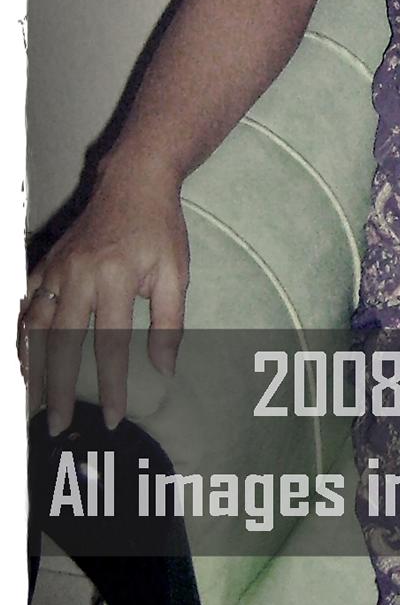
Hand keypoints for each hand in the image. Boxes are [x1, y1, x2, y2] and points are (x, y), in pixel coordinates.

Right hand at [18, 151, 189, 434]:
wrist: (133, 181)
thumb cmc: (159, 229)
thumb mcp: (175, 272)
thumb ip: (170, 323)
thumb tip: (164, 369)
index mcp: (116, 279)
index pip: (110, 345)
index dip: (111, 386)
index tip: (112, 417)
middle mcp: (79, 276)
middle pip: (61, 344)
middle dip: (58, 388)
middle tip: (56, 423)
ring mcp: (56, 269)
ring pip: (34, 326)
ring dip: (30, 364)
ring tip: (27, 398)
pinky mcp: (46, 263)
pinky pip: (25, 303)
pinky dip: (19, 332)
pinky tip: (20, 356)